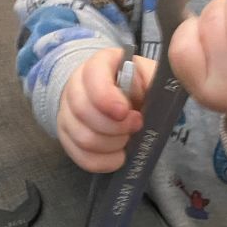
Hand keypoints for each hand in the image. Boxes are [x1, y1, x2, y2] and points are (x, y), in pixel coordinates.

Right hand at [58, 48, 154, 171]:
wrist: (119, 102)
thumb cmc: (136, 88)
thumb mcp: (149, 76)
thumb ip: (153, 78)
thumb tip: (159, 85)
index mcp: (97, 65)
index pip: (92, 77)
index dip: (107, 98)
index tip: (125, 113)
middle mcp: (75, 86)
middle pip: (83, 111)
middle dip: (115, 127)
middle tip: (135, 127)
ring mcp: (67, 113)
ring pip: (83, 138)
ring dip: (111, 145)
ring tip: (127, 139)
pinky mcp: (67, 138)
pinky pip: (81, 157)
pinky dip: (104, 162)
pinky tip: (118, 155)